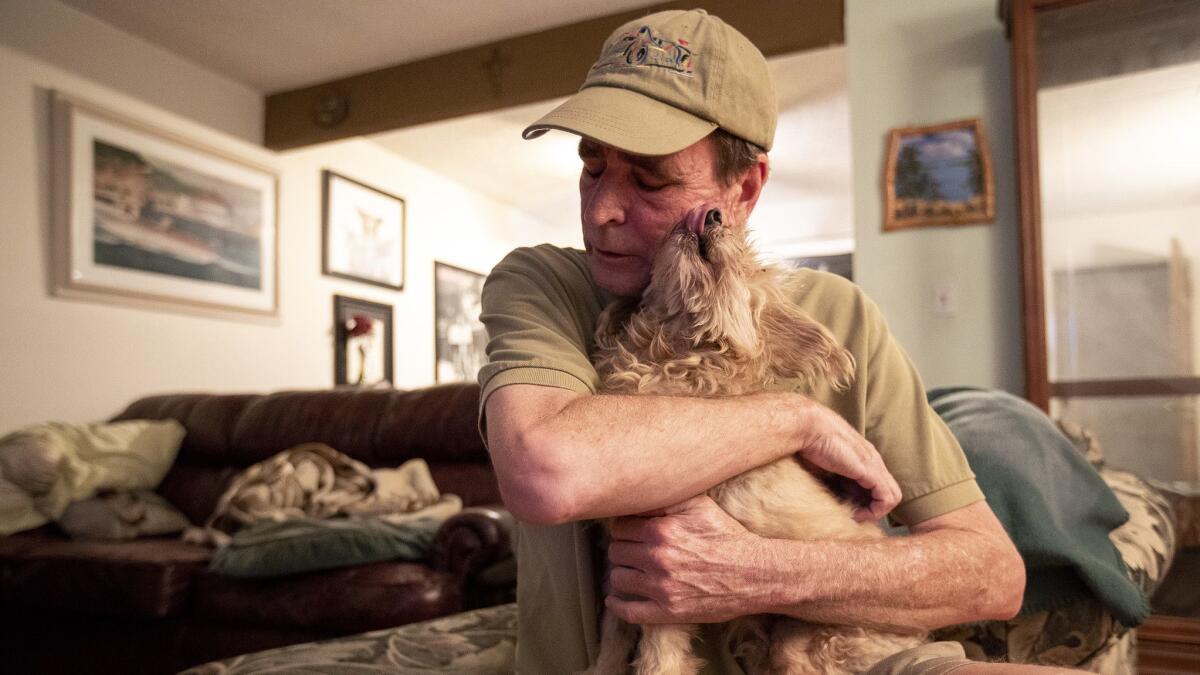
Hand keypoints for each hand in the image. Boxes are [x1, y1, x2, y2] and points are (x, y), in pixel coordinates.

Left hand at [604, 495, 769, 623]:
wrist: (756, 574)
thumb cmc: (728, 536)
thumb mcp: (700, 506)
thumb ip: (666, 499)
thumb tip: (638, 495)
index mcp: (661, 531)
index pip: (620, 527)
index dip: (626, 528)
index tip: (633, 531)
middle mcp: (657, 559)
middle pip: (616, 552)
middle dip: (623, 549)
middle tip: (633, 549)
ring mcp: (661, 588)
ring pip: (617, 578)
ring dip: (621, 573)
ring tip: (631, 569)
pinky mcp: (668, 612)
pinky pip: (628, 612)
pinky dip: (617, 605)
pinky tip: (614, 599)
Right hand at [796, 399, 900, 521]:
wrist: (807, 426)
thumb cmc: (807, 443)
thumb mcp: (822, 466)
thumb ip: (831, 479)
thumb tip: (828, 497)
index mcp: (861, 457)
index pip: (875, 485)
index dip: (863, 500)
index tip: (845, 508)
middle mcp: (872, 459)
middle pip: (886, 491)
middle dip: (871, 507)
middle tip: (852, 514)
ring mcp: (874, 464)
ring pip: (892, 496)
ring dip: (874, 511)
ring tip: (855, 516)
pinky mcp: (871, 470)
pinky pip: (887, 498)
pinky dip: (875, 511)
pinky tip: (856, 513)